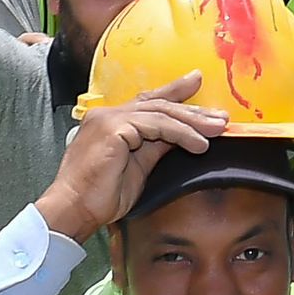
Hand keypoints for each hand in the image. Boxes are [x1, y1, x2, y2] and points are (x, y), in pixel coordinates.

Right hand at [36, 75, 227, 243]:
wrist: (73, 211)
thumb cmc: (100, 197)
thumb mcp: (138, 167)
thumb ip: (156, 146)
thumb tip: (182, 136)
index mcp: (112, 121)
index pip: (149, 102)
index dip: (175, 93)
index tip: (196, 84)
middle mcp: (110, 113)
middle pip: (159, 104)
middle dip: (192, 109)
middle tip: (220, 116)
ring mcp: (111, 117)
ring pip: (161, 112)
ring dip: (193, 122)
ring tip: (217, 131)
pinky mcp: (115, 127)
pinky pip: (156, 125)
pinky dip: (181, 134)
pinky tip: (198, 144)